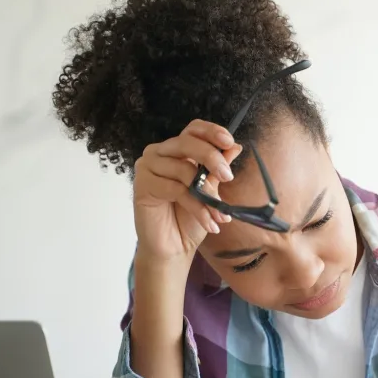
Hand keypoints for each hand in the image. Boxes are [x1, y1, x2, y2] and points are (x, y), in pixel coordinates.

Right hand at [131, 119, 243, 262]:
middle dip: (211, 158)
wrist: (173, 248)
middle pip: (187, 143)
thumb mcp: (210, 192)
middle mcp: (160, 153)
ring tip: (220, 216)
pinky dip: (197, 208)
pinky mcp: (142, 185)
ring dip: (207, 196)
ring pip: (183, 170)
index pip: (193, 130)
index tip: (229, 142)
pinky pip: (176, 190)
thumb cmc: (190, 219)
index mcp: (178, 151)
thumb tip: (235, 147)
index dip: (211, 132)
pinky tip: (209, 223)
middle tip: (228, 177)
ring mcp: (148, 167)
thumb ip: (218, 169)